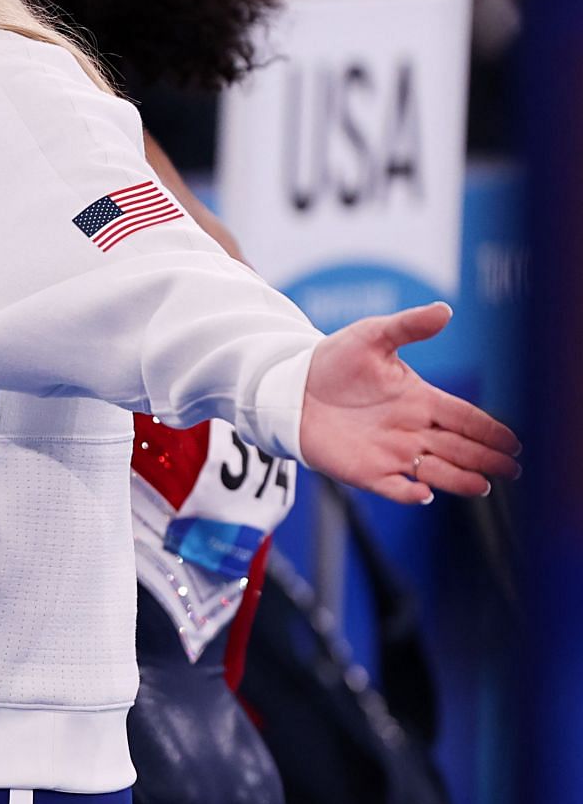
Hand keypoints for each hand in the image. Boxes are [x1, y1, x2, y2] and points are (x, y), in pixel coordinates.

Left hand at [300, 302, 519, 504]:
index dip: (490, 430)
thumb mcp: (372, 337)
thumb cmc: (333, 361)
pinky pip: (393, 486)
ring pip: (436, 471)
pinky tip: (423, 493)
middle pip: (459, 448)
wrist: (289, 387)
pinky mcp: (365, 470)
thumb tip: (445, 310)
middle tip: (510, 469)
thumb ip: (408, 327)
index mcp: (420, 399)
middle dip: (486, 459)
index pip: (465, 418)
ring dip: (459, 479)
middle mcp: (412, 430)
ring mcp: (391, 452)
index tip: (514, 442)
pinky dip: (409, 492)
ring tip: (482, 485)